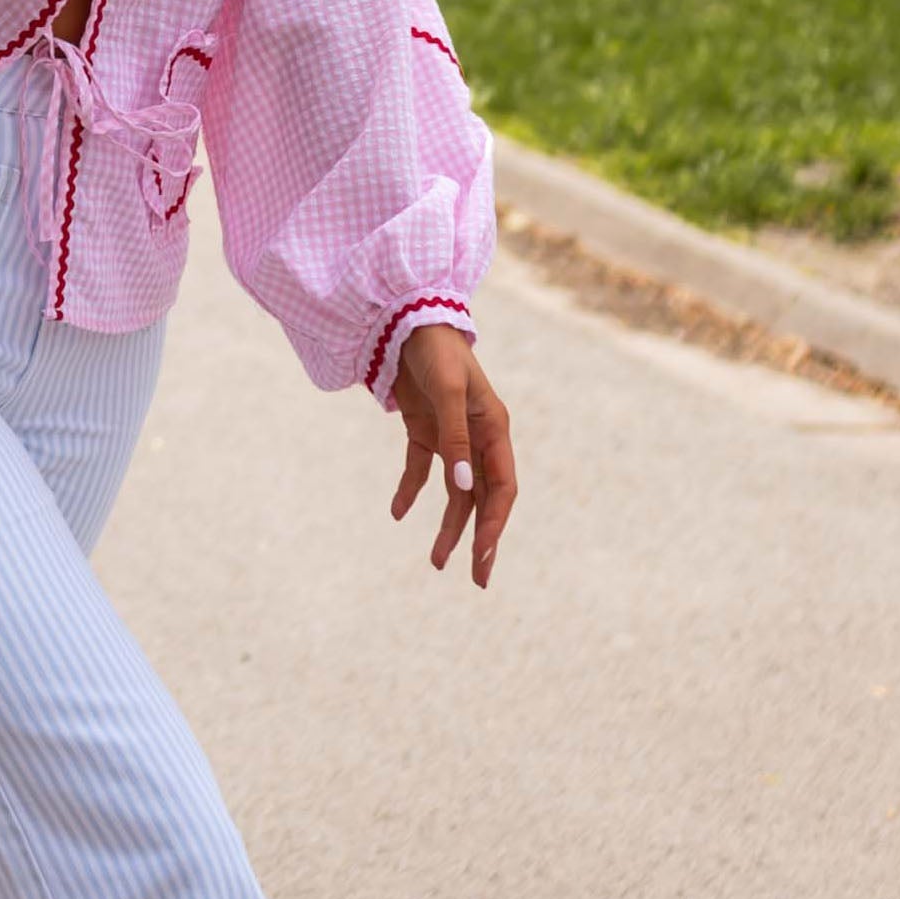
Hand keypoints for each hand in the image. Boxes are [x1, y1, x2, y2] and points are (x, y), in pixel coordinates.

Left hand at [390, 323, 518, 588]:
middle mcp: (477, 438)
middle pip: (483, 498)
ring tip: (435, 563)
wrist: (408, 318)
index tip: (482, 556)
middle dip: (480, 539)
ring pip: (455, 492)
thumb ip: (454, 440)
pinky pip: (420, 470)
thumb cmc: (435, 350)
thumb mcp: (446, 393)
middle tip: (478, 579)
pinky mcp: (424, 430)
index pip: (502, 488)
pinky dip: (410, 491)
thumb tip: (462, 490)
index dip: (495, 524)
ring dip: (447, 525)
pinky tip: (397, 512)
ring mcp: (451, 436)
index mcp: (494, 429)